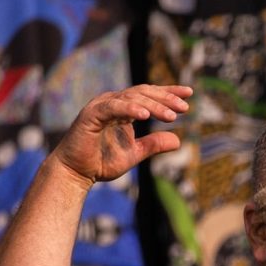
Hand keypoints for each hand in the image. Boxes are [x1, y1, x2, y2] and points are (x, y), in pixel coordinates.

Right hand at [50, 84, 192, 188]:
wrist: (75, 173)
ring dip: (153, 105)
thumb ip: (154, 144)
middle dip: (166, 98)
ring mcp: (101, 106)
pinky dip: (130, 109)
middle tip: (185, 107)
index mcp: (123, 108)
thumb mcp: (135, 153)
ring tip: (171, 116)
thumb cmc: (101, 162)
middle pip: (144, 93)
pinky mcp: (91, 115)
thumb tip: (178, 141)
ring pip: (132, 98)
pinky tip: (146, 115)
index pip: (149, 94)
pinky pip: (113, 107)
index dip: (169, 92)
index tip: (189, 94)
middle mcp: (113, 102)